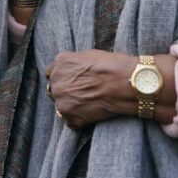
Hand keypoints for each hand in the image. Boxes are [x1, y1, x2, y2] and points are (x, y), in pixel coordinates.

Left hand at [46, 50, 177, 128]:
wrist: (126, 83)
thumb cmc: (113, 66)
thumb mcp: (88, 56)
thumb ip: (74, 64)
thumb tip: (72, 71)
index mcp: (60, 63)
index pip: (51, 73)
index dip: (64, 78)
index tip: (73, 82)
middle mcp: (56, 81)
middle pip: (55, 90)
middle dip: (67, 92)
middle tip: (84, 94)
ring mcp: (61, 100)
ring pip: (62, 105)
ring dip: (73, 106)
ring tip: (90, 103)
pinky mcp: (70, 117)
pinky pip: (70, 121)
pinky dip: (80, 119)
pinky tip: (93, 113)